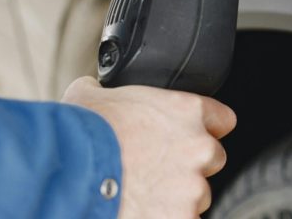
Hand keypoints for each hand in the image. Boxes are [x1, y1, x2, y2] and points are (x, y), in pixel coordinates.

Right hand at [62, 76, 236, 217]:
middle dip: (189, 165)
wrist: (68, 170)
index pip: (222, 119)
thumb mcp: (94, 95)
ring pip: (198, 195)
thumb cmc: (81, 131)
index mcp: (187, 111)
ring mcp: (192, 187)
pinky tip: (143, 210)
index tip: (188, 137)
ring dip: (178, 196)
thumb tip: (94, 87)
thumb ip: (108, 91)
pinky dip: (168, 216)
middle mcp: (199, 147)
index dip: (205, 128)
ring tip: (143, 194)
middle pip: (212, 159)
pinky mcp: (180, 218)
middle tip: (157, 170)